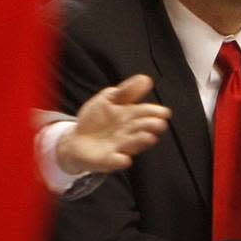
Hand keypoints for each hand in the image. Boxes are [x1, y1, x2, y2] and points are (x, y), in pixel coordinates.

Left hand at [55, 75, 170, 174]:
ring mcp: (118, 147)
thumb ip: (126, 91)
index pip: (144, 113)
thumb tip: (146, 78)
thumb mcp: (108, 99)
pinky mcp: (106, 160)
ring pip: (131, 145)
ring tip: (149, 137)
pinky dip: (119, 161)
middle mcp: (128, 133)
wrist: (76, 140)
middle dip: (150, 126)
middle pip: (141, 129)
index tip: (164, 112)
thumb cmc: (96, 119)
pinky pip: (114, 161)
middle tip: (159, 124)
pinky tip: (124, 159)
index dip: (154, 112)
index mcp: (130, 117)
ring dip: (140, 142)